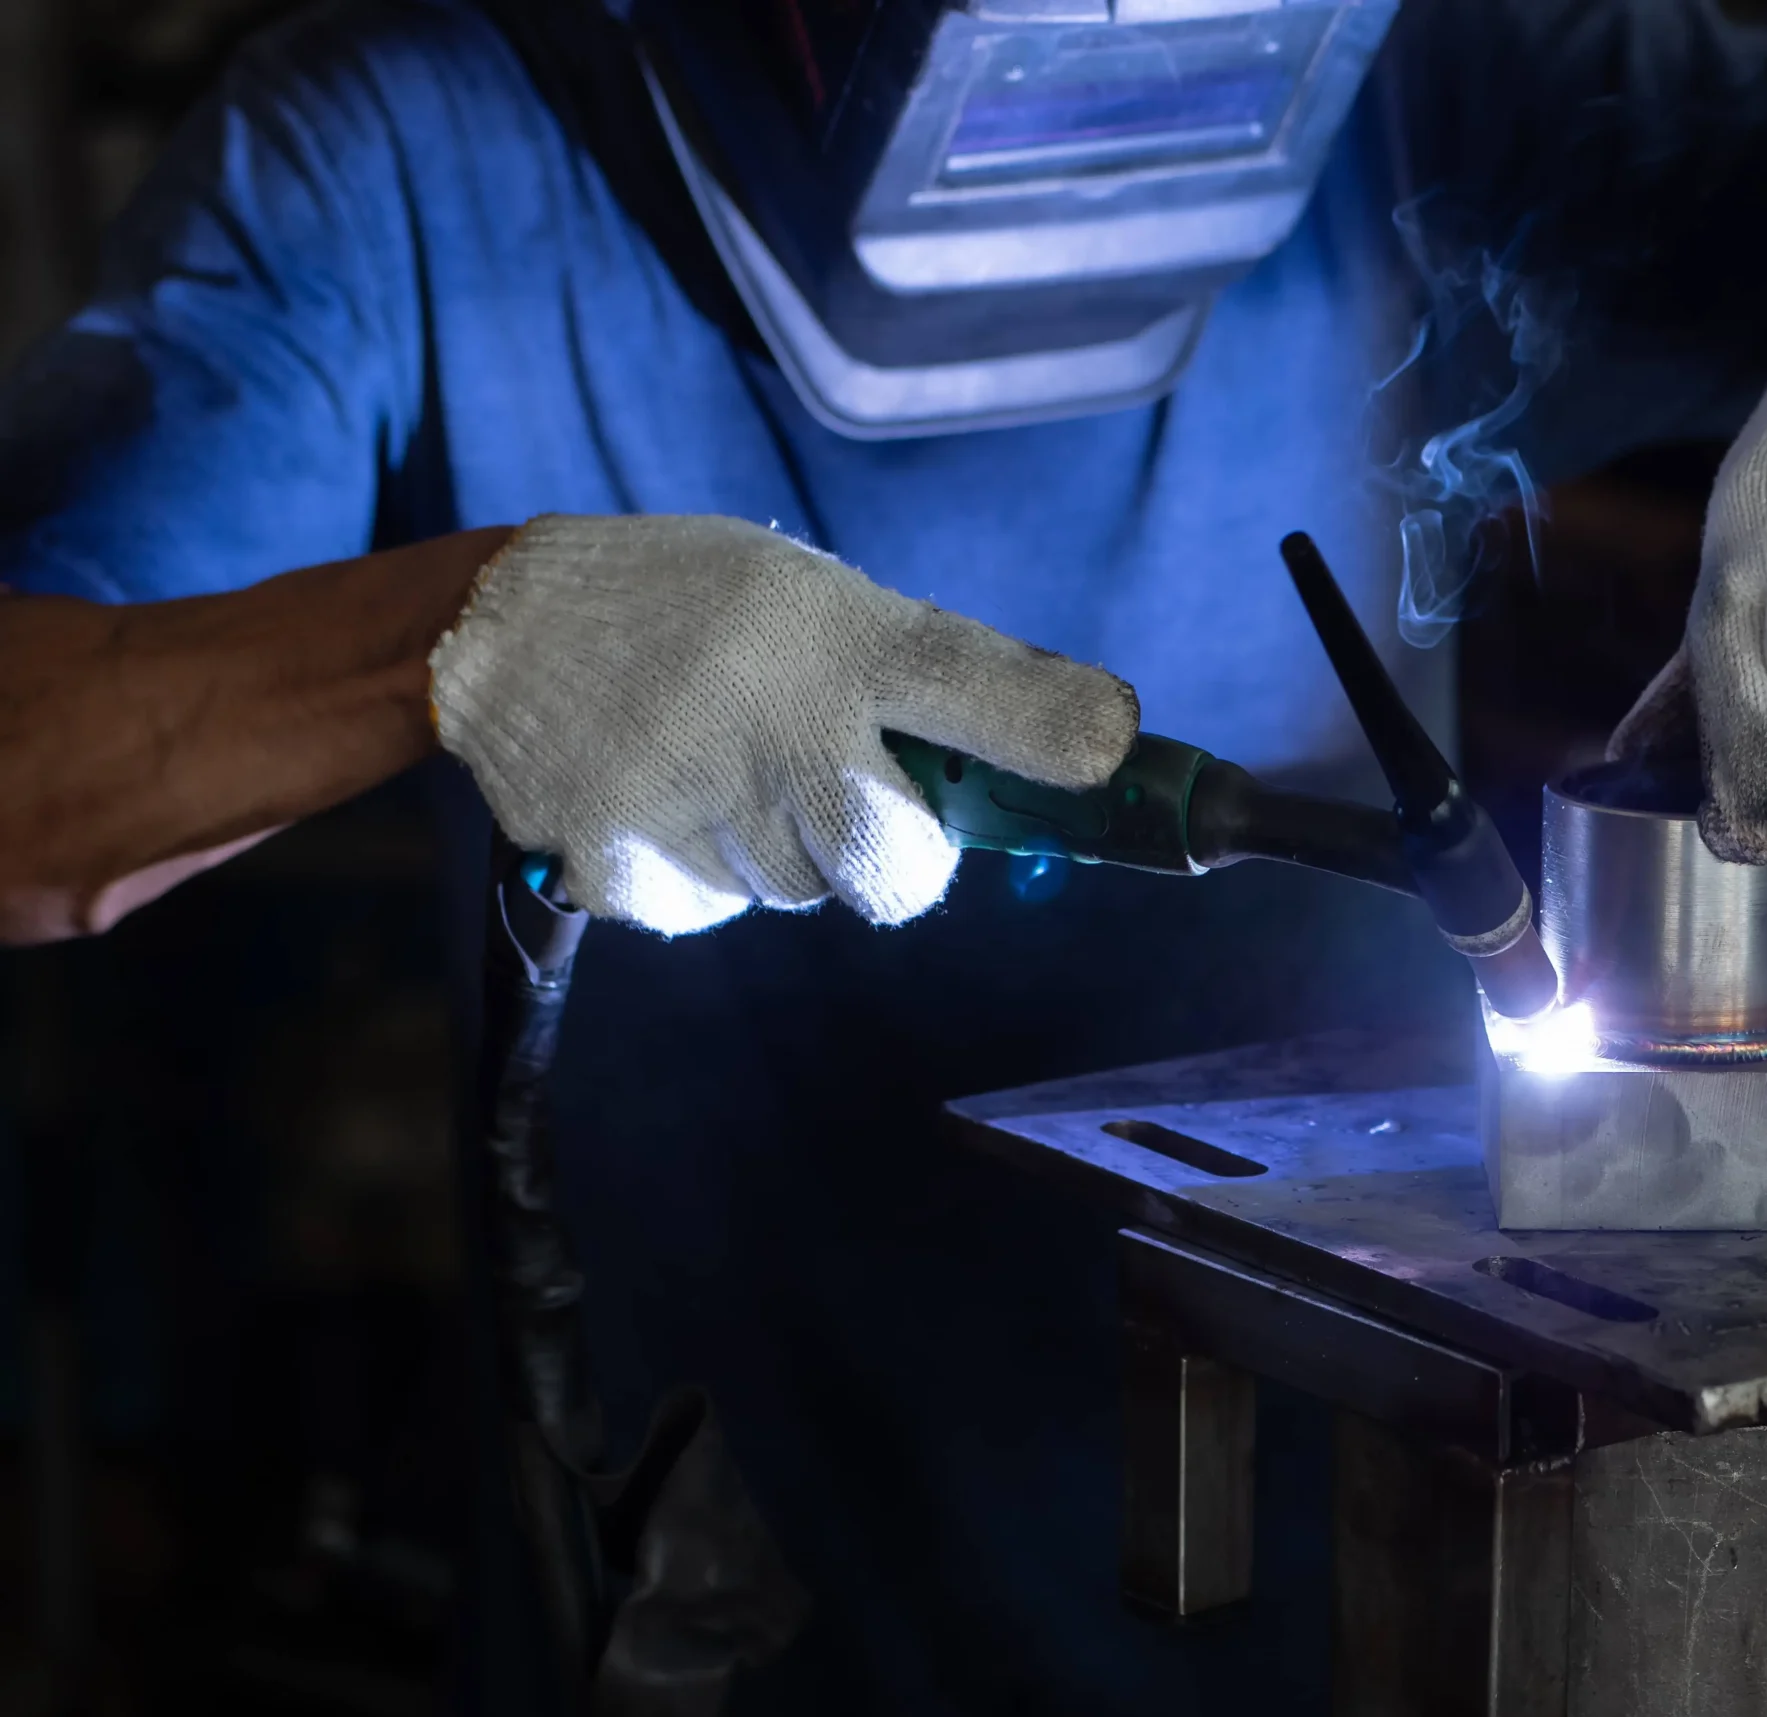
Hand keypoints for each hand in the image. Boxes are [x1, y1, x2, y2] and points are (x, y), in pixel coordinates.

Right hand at [430, 515, 1136, 932]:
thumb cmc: (702, 614)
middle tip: (846, 792)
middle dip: (895, 858)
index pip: (967, 683)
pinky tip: (667, 795)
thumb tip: (1091, 751)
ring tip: (725, 761)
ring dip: (790, 853)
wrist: (503, 623)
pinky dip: (707, 873)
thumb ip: (937, 678)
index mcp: (837, 639)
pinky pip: (718, 910)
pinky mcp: (625, 864)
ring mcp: (695, 801)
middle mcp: (774, 720)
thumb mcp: (819, 603)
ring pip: (806, 893)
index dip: (1048, 729)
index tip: (1111, 755)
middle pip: (901, 872)